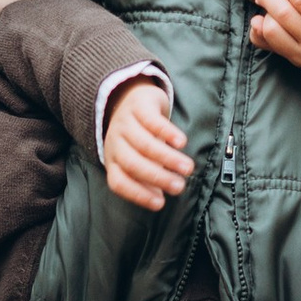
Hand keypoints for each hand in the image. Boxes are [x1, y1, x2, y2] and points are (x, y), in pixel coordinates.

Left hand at [101, 77, 194, 211]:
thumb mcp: (137, 157)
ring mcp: (125, 123)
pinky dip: (168, 133)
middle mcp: (115, 142)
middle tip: (179, 187)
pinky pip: (152, 121)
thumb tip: (160, 199)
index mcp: (112, 159)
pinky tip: (182, 143)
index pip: (119, 181)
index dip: (138, 194)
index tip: (160, 204)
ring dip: (168, 158)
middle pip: (132, 163)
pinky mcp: (139, 106)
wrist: (131, 97)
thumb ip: (146, 177)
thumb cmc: (138, 135)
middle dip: (157, 177)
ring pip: (144, 143)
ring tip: (188, 168)